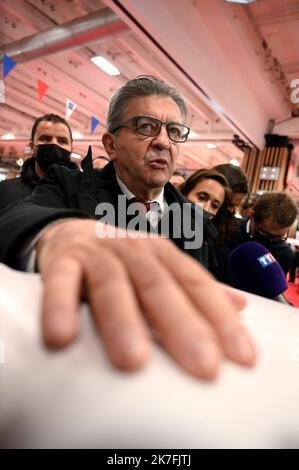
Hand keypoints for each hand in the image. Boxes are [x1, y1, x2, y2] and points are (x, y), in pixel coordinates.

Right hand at [37, 219, 256, 379]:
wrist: (71, 232)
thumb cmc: (121, 260)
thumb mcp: (160, 268)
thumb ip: (193, 288)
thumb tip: (241, 305)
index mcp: (162, 254)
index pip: (196, 284)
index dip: (220, 318)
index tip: (241, 357)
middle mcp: (134, 250)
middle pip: (160, 287)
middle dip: (182, 326)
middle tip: (203, 365)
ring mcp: (97, 253)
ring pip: (113, 285)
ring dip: (123, 322)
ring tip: (133, 362)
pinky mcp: (62, 260)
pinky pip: (59, 283)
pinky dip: (59, 306)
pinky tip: (61, 338)